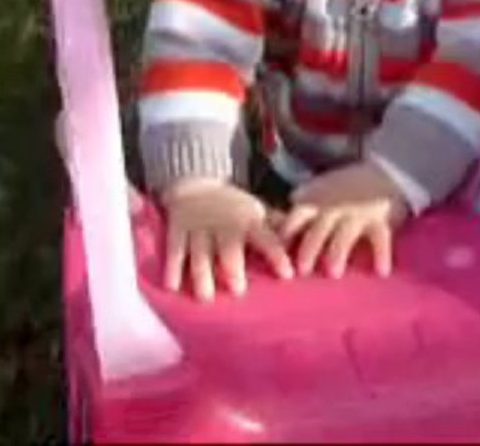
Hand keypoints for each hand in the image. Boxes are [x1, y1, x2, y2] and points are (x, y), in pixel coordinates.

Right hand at [162, 178, 293, 301]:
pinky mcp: (177, 230)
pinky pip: (174, 250)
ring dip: (203, 274)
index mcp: (249, 221)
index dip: (277, 255)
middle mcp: (225, 225)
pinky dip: (173, 268)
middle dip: (234, 267)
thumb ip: (277, 227)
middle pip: (229, 247)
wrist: (195, 183)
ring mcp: (199, 228)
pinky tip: (173, 287)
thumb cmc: (234, 207)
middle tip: (238, 289)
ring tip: (206, 296)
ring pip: (200, 253)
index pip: (267, 239)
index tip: (288, 274)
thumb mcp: (258, 211)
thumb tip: (306, 243)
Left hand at [282, 161, 410, 278]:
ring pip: (345, 234)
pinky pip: (380, 238)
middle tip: (302, 270)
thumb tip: (274, 220)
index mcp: (317, 202)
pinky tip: (381, 272)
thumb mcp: (320, 188)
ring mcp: (357, 214)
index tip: (278, 254)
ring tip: (334, 272)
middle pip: (318, 229)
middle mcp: (334, 209)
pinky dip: (381, 254)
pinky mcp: (380, 220)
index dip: (287, 234)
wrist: (385, 172)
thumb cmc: (347, 187)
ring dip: (338, 252)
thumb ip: (301, 204)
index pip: (296, 217)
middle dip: (309, 248)